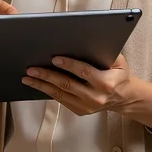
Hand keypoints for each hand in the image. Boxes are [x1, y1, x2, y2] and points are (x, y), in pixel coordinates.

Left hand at [21, 53, 135, 116]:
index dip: (69, 65)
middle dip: (47, 76)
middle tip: (32, 69)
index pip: (84, 72)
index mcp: (106, 83)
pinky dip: (47, 91)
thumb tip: (82, 40)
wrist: (123, 97)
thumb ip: (103, 52)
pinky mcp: (79, 111)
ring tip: (27, 77)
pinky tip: (36, 84)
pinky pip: (60, 99)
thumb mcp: (118, 61)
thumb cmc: (118, 74)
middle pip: (67, 84)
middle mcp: (95, 97)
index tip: (54, 58)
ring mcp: (86, 106)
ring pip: (60, 94)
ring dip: (41, 85)